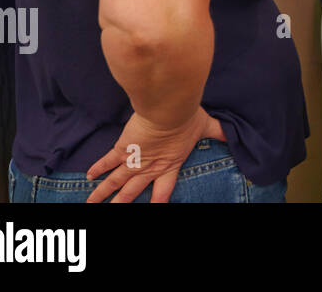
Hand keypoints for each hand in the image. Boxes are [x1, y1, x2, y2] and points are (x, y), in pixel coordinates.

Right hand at [85, 107, 225, 202]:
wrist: (169, 110)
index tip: (153, 208)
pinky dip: (98, 169)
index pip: (163, 191)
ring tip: (92, 204)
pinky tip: (89, 176)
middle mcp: (150, 168)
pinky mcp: (123, 148)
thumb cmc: (188, 117)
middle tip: (113, 211)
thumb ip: (218, 132)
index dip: (157, 202)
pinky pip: (108, 161)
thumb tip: (233, 134)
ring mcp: (135, 160)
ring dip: (103, 194)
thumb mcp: (206, 127)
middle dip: (122, 204)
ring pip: (115, 182)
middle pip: (132, 192)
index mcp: (170, 165)